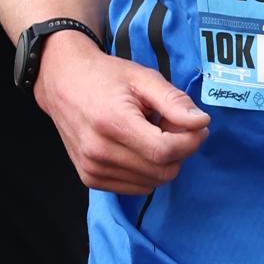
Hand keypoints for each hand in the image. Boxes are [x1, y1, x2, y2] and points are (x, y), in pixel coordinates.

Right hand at [35, 29, 208, 194]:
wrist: (62, 83)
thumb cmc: (105, 76)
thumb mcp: (143, 78)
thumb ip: (174, 101)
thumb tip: (201, 122)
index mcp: (112, 123)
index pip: (165, 151)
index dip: (190, 142)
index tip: (198, 126)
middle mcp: (98, 151)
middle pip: (163, 170)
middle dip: (179, 150)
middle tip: (172, 125)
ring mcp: (92, 168)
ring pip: (153, 181)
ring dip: (163, 161)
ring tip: (151, 133)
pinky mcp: (90, 178)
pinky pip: (137, 187)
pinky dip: (147, 170)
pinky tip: (138, 146)